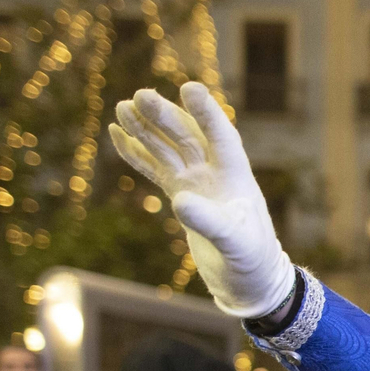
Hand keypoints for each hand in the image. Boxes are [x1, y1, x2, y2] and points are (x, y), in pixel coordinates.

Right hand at [109, 82, 294, 317]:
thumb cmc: (251, 262)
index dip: (206, 113)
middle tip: (139, 96)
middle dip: (164, 116)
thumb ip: (210, 222)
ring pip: (168, 148)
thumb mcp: (234, 244)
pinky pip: (156, 168)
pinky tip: (118, 134)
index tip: (188, 87)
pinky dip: (137, 153)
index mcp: (236, 177)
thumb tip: (180, 202)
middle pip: (187, 136)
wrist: (249, 283)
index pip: (221, 136)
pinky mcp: (183, 197)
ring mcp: (197, 184)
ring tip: (122, 106)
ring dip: (146, 128)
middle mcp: (215, 174)